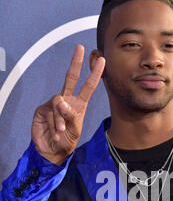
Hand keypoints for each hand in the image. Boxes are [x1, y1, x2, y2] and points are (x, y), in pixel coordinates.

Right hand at [32, 44, 104, 164]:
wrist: (52, 152)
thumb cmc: (67, 141)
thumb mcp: (74, 129)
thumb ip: (71, 116)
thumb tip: (62, 102)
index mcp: (78, 104)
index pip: (87, 86)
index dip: (94, 74)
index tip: (101, 60)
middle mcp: (66, 101)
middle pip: (70, 78)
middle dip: (75, 63)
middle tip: (80, 48)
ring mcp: (54, 104)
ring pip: (59, 102)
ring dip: (60, 118)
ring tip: (61, 131)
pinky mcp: (42, 110)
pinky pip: (50, 112)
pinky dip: (53, 123)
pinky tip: (55, 133)